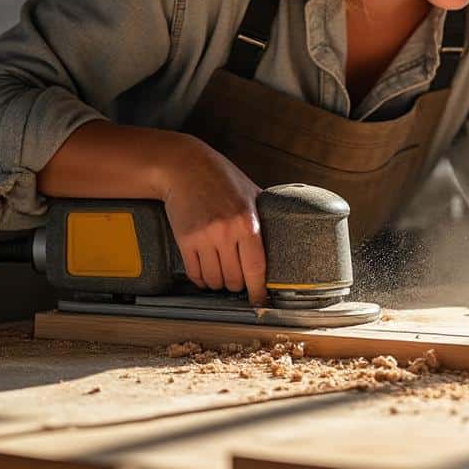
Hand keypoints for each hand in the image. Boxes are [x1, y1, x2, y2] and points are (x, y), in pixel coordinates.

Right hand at [155, 134, 267, 304]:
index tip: (260, 300)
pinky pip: (195, 273)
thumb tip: (284, 231)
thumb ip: (265, 213)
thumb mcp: (251, 192)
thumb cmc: (220, 177)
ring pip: (214, 280)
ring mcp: (204, 238)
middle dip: (238, 286)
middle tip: (240, 283)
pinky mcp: (185, 240)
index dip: (259, 290)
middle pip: (235, 279)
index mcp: (248, 222)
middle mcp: (227, 232)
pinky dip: (201, 279)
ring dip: (219, 284)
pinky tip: (205, 274)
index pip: (257, 267)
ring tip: (222, 276)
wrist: (184, 167)